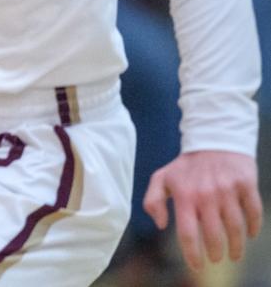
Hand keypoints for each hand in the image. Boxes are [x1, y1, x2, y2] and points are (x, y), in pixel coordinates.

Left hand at [144, 149, 261, 269]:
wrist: (213, 139)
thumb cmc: (186, 165)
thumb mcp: (162, 177)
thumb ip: (153, 200)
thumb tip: (160, 225)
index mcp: (184, 195)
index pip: (187, 233)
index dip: (192, 254)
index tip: (196, 267)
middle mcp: (206, 194)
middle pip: (214, 235)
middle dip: (215, 253)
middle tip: (216, 259)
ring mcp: (228, 190)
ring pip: (236, 228)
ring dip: (236, 246)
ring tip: (234, 255)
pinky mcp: (246, 184)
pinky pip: (254, 212)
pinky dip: (254, 227)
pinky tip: (251, 235)